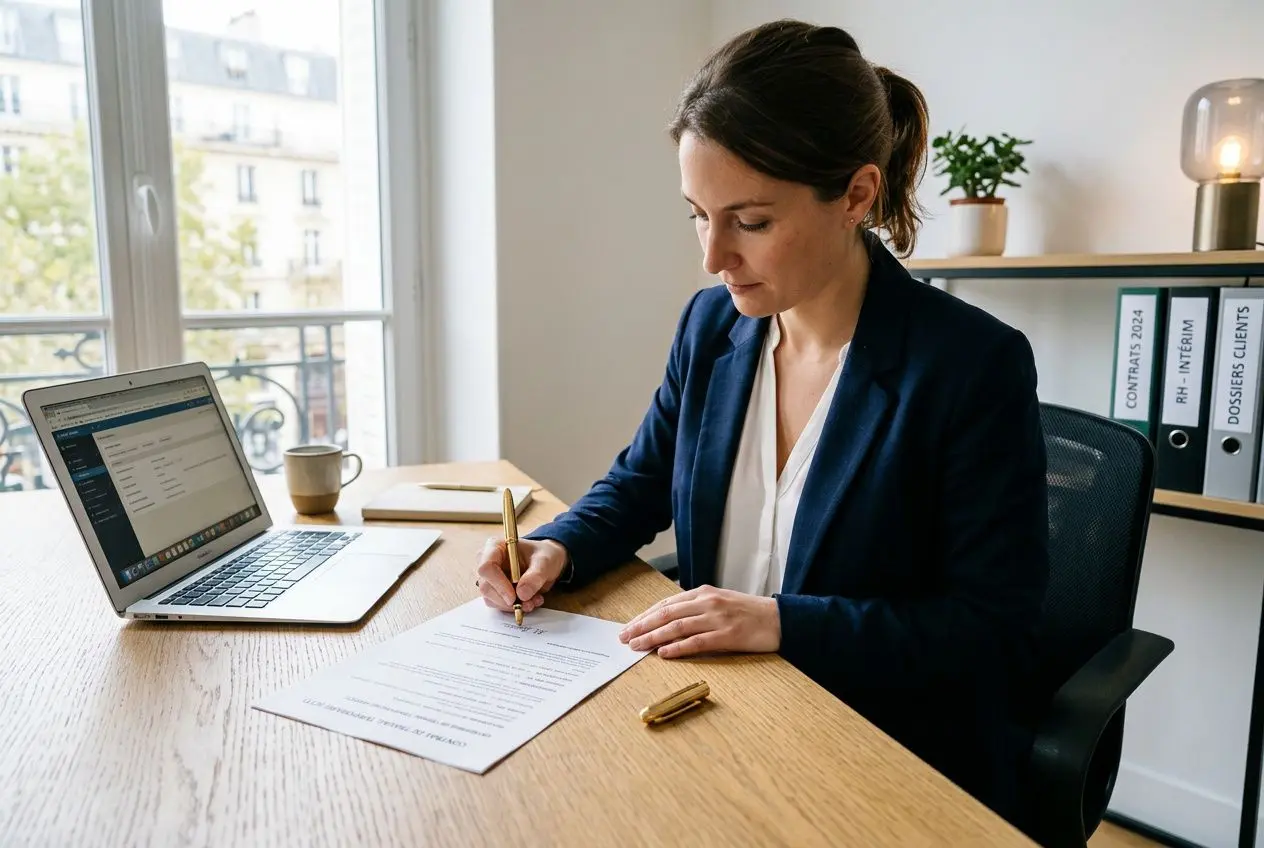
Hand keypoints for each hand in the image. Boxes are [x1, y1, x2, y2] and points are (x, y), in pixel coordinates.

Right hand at [475, 537, 568, 614]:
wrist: (546, 563)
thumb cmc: (543, 555)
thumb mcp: (545, 561)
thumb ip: (535, 576)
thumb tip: (522, 594)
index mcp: (495, 546)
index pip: (486, 567)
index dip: (498, 584)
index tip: (514, 597)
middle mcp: (487, 561)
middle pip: (486, 587)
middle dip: (506, 600)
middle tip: (527, 603)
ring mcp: (490, 578)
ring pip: (491, 599)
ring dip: (512, 606)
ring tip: (533, 600)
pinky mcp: (494, 590)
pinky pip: (498, 605)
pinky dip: (514, 607)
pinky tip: (529, 601)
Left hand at [618, 584, 780, 657]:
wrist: (780, 618)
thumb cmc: (749, 613)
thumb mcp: (720, 603)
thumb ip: (696, 609)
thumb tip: (669, 620)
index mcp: (704, 593)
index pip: (666, 604)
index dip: (645, 616)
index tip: (629, 626)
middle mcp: (707, 603)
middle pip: (666, 614)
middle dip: (642, 625)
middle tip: (624, 637)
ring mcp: (717, 618)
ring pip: (677, 627)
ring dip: (653, 637)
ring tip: (637, 645)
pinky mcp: (728, 635)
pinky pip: (697, 642)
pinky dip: (678, 647)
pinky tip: (663, 653)